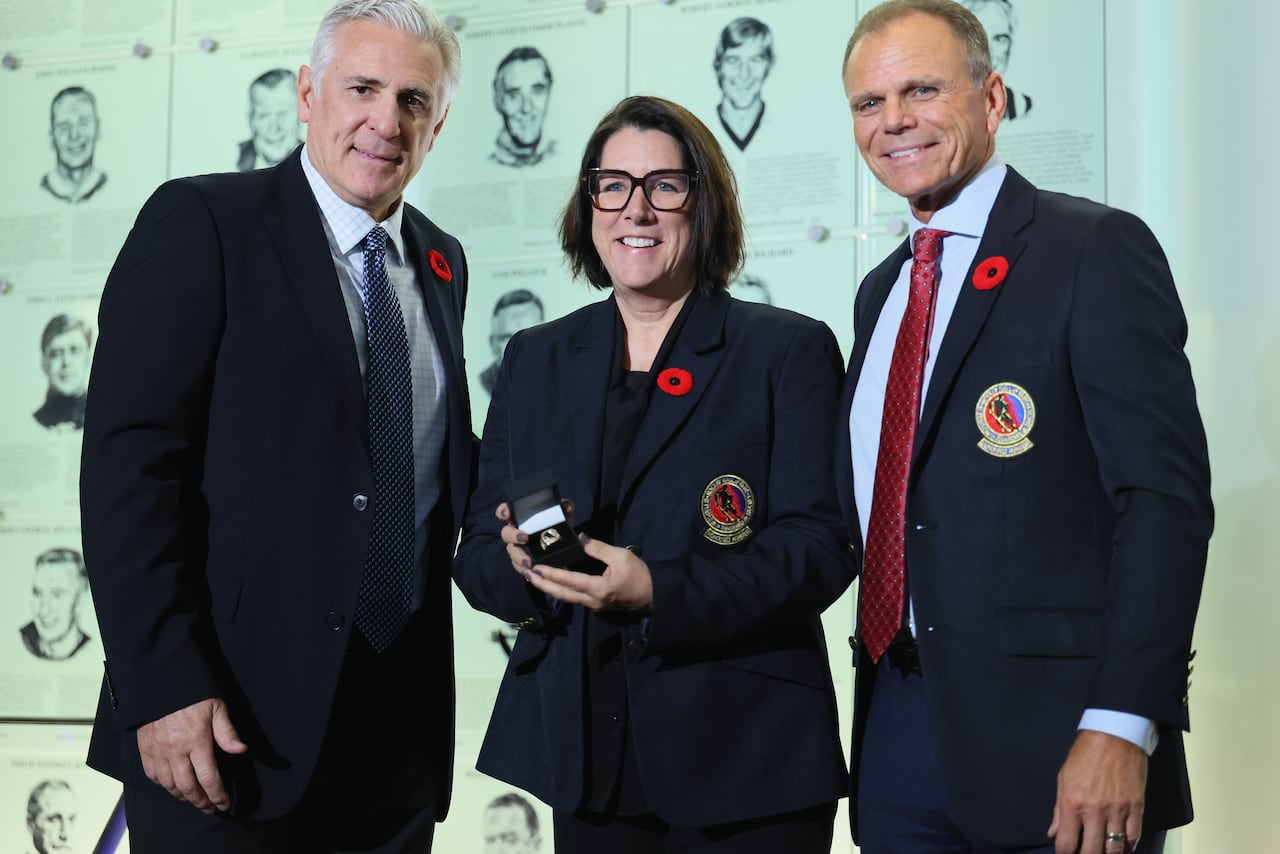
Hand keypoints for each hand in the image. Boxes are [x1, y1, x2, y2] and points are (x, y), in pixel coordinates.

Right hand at [136, 697, 247, 813]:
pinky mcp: (144, 748)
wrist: (160, 681)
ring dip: (182, 796)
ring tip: (194, 800)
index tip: (224, 805)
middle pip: (188, 787)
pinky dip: (163, 785)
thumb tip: (241, 751)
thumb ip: (227, 732)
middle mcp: (175, 751)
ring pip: (168, 785)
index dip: (217, 795)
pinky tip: (172, 787)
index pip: (208, 778)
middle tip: (210, 808)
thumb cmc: (193, 693)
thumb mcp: (216, 707)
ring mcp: (157, 751)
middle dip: (200, 802)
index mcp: (196, 741)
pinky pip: (152, 775)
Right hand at [495, 499, 573, 575]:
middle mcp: (516, 533)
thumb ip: (564, 508)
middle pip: (506, 533)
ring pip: (512, 552)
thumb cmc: (556, 530)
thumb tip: (566, 507)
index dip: (503, 511)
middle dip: (512, 535)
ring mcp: (517, 549)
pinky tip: (531, 571)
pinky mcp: (521, 563)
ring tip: (529, 562)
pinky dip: (524, 569)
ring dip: (519, 557)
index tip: (507, 513)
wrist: (563, 551)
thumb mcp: (562, 518)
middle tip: (524, 538)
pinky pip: (518, 567)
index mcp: (521, 519)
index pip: (506, 512)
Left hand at [525, 534, 652, 612]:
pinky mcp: (596, 604)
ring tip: (534, 577)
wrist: (653, 595)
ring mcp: (594, 605)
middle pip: (562, 594)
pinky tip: (553, 581)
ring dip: (549, 588)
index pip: (570, 581)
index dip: (552, 574)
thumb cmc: (640, 575)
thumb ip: (598, 548)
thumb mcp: (621, 556)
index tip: (536, 568)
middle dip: (542, 584)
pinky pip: (574, 597)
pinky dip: (561, 589)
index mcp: (599, 589)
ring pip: (566, 597)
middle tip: (526, 573)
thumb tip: (580, 538)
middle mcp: (592, 600)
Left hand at [1048, 729, 1146, 853]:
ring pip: (1115, 849)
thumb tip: (1052, 833)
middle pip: (1092, 852)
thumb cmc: (1083, 755)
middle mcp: (1095, 812)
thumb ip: (1058, 810)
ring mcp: (1118, 811)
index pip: (1066, 843)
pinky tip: (1122, 849)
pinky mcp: (1136, 807)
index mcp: (1072, 804)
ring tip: (1103, 853)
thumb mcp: (1063, 778)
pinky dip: (1128, 847)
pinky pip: (1134, 836)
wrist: (1114, 736)